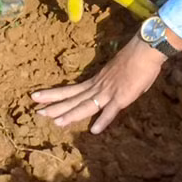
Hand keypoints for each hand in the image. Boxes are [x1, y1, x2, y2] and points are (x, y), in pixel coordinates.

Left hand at [32, 33, 165, 132]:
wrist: (144, 50)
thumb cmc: (133, 59)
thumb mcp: (116, 72)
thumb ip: (111, 84)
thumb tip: (111, 93)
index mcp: (96, 80)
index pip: (71, 90)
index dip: (54, 95)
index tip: (38, 97)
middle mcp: (98, 86)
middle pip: (73, 98)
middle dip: (54, 105)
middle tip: (36, 111)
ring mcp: (108, 92)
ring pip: (86, 105)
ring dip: (71, 114)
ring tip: (55, 122)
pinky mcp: (122, 97)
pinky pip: (111, 111)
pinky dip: (103, 120)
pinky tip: (94, 130)